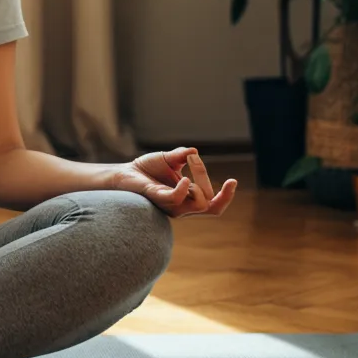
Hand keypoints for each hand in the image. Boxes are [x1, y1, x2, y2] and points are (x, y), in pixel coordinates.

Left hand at [115, 147, 237, 217]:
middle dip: (207, 179)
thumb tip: (195, 151)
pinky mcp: (158, 199)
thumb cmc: (147, 169)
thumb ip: (183, 156)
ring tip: (189, 163)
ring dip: (200, 182)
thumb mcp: (169, 159)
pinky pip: (175, 199)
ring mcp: (170, 205)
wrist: (124, 172)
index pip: (213, 205)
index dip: (226, 196)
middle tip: (194, 160)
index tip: (232, 180)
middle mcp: (181, 205)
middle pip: (209, 204)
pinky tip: (185, 178)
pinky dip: (184, 189)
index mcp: (188, 198)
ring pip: (198, 204)